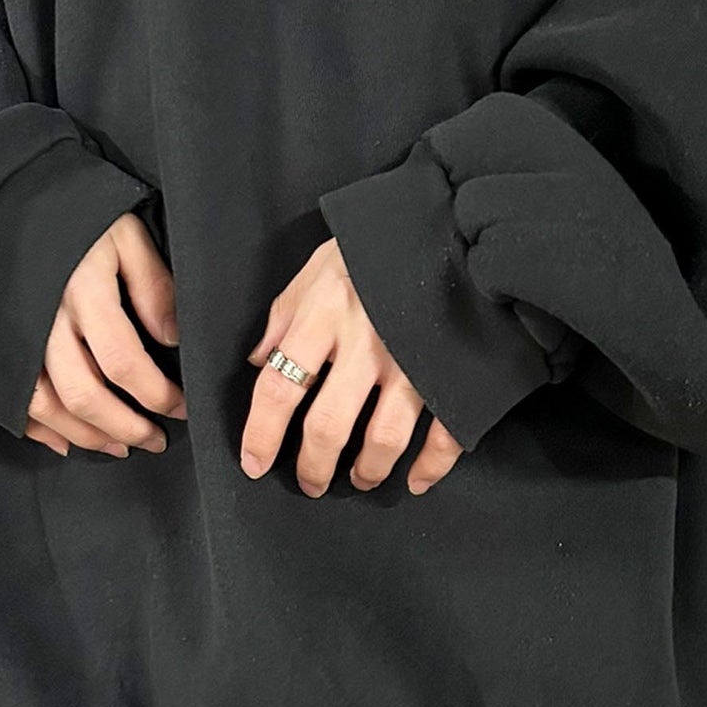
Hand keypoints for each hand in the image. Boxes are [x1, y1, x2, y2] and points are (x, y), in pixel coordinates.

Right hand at [25, 210, 186, 457]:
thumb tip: (173, 339)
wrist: (16, 198)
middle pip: (83, 394)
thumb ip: (153, 286)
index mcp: (82, 290)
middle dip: (125, 426)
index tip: (183, 407)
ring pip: (45, 405)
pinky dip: (37, 428)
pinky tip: (64, 442)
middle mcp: (44, 319)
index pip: (124, 361)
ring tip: (119, 446)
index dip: (157, 394)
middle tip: (155, 440)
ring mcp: (15, 334)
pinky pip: (12, 398)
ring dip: (85, 434)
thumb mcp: (127, 234)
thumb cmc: (81, 213)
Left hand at [242, 238, 463, 497]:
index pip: (278, 387)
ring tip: (359, 479)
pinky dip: (432, 465)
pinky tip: (416, 480)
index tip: (254, 462)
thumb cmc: (375, 245)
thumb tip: (257, 360)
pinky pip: (445, 430)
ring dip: (367, 470)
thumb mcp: (318, 265)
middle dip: (313, 466)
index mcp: (323, 315)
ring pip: (384, 438)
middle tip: (309, 482)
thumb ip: (285, 313)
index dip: (261, 434)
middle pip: (328, 426)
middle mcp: (365, 342)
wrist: (449, 224)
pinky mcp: (452, 369)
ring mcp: (413, 360)